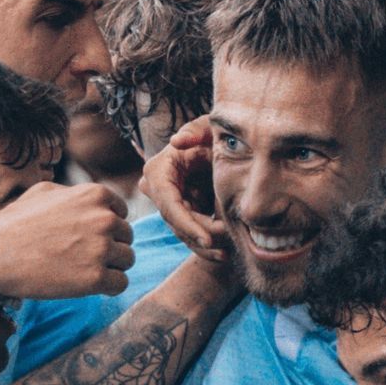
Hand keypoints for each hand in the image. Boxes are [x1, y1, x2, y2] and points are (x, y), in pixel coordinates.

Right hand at [0, 182, 134, 298]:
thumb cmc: (15, 222)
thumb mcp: (46, 192)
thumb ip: (77, 195)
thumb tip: (101, 204)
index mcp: (96, 195)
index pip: (122, 214)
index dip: (105, 228)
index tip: (84, 238)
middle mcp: (105, 219)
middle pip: (127, 238)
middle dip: (109, 248)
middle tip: (80, 257)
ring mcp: (102, 249)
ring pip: (127, 261)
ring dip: (110, 268)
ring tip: (81, 270)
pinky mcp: (96, 278)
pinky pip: (120, 284)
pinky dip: (108, 288)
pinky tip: (86, 285)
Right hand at [140, 117, 227, 258]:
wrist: (222, 147)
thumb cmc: (214, 134)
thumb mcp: (208, 128)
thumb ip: (196, 130)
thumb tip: (176, 141)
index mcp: (159, 171)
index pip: (169, 205)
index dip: (188, 224)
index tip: (209, 238)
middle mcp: (158, 190)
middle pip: (177, 223)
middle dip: (201, 235)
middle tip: (228, 242)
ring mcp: (168, 205)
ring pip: (183, 234)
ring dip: (205, 246)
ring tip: (227, 253)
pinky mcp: (180, 215)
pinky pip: (189, 236)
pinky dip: (206, 247)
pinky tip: (223, 256)